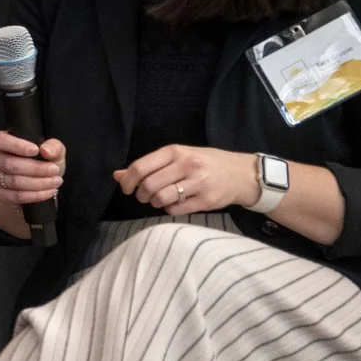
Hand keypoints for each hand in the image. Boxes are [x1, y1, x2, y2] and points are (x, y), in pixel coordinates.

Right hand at [0, 131, 66, 206]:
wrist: (38, 183)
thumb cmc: (43, 162)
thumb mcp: (53, 150)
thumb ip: (53, 146)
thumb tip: (46, 150)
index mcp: (2, 143)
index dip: (16, 145)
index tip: (35, 150)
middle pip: (9, 164)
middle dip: (35, 168)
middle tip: (54, 169)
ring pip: (14, 182)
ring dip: (39, 183)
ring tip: (55, 181)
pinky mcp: (0, 194)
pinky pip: (17, 196)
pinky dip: (36, 195)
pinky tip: (49, 191)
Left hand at [114, 144, 257, 215]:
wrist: (242, 174)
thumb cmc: (205, 163)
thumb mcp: (178, 157)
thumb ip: (149, 165)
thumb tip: (117, 175)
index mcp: (176, 151)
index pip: (140, 167)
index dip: (127, 181)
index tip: (127, 188)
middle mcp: (187, 165)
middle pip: (149, 185)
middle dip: (140, 195)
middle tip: (144, 196)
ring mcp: (198, 183)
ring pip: (161, 199)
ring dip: (154, 203)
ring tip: (159, 200)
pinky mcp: (206, 200)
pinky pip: (175, 210)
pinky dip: (169, 209)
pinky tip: (175, 203)